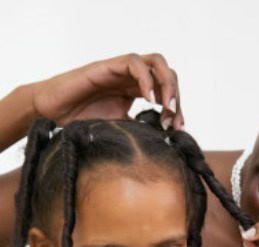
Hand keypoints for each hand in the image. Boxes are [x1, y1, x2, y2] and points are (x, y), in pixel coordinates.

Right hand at [31, 53, 182, 128]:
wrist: (51, 115)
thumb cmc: (81, 122)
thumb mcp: (118, 131)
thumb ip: (139, 131)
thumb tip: (164, 143)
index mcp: (136, 92)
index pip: (167, 93)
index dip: (177, 109)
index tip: (177, 129)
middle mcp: (132, 79)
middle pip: (167, 75)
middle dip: (176, 97)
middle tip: (174, 121)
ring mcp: (120, 70)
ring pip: (156, 63)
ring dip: (167, 85)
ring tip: (167, 108)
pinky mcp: (107, 66)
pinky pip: (134, 63)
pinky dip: (147, 79)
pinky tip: (148, 100)